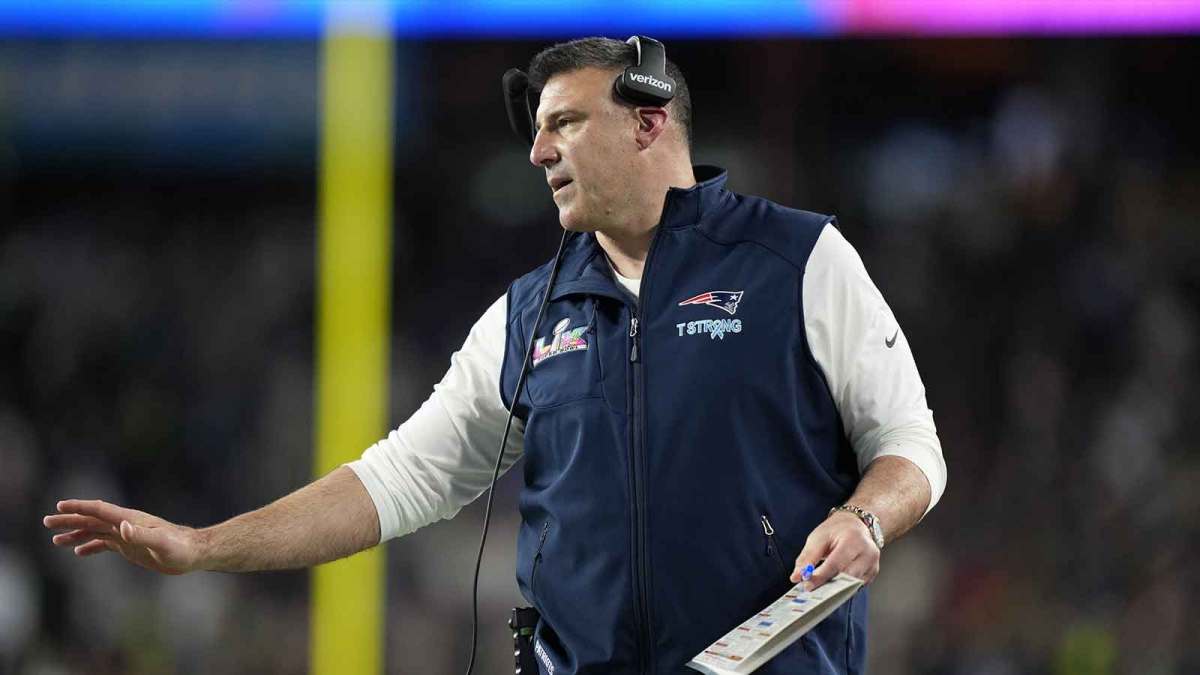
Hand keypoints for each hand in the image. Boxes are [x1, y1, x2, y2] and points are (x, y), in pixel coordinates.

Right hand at [43, 499, 203, 574]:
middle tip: (47, 522)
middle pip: (92, 520)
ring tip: (55, 540)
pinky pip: (105, 544)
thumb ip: (141, 535)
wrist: (194, 553)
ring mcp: (127, 534)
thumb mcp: (161, 544)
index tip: (59, 507)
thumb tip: (121, 527)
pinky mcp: (131, 546)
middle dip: (70, 520)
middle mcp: (126, 524)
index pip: (100, 510)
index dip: (80, 508)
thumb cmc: (180, 548)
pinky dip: (90, 546)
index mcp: (130, 519)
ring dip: (76, 534)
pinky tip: (78, 552)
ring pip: (96, 531)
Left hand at [790, 511, 879, 589]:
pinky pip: (856, 586)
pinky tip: (832, 586)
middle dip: (827, 586)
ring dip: (835, 589)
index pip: (836, 563)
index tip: (807, 585)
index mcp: (853, 539)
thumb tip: (797, 576)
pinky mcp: (873, 573)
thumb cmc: (836, 530)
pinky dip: (843, 588)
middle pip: (847, 577)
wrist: (856, 524)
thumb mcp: (818, 537)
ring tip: (820, 589)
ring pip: (852, 584)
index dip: (820, 577)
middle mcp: (867, 552)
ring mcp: (872, 564)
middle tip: (812, 590)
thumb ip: (807, 558)